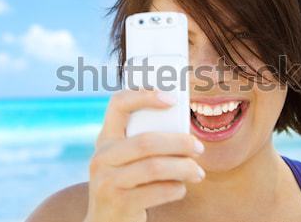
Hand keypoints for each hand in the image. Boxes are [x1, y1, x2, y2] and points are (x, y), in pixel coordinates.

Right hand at [83, 88, 204, 221]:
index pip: (118, 104)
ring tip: (197, 172)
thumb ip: (145, 141)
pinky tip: (180, 188)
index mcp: (105, 138)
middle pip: (146, 141)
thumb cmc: (126, 183)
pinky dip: (176, 188)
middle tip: (199, 147)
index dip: (144, 96)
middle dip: (179, 143)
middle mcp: (101, 157)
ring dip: (184, 168)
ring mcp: (107, 181)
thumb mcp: (126, 159)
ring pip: (155, 167)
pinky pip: (158, 191)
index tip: (172, 99)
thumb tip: (183, 126)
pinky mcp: (119, 203)